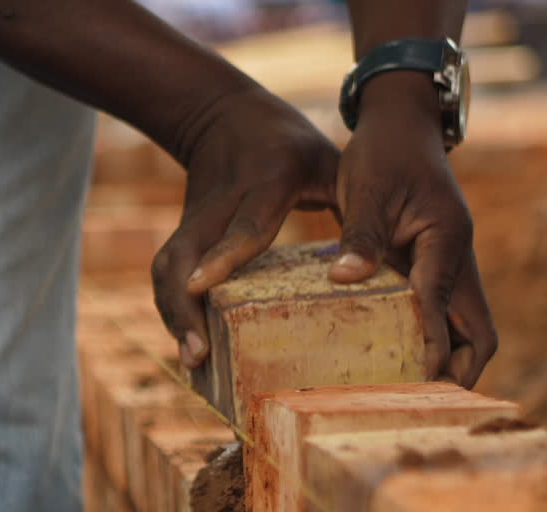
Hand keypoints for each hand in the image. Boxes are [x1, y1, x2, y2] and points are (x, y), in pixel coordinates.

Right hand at [151, 87, 339, 368]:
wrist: (221, 115)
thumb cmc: (292, 145)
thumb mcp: (329, 161)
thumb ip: (354, 208)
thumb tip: (380, 270)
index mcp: (266, 181)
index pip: (244, 224)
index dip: (223, 255)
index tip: (202, 287)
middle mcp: (221, 202)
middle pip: (186, 255)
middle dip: (184, 306)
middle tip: (197, 357)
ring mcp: (194, 218)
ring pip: (167, 267)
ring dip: (174, 315)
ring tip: (192, 362)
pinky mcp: (182, 233)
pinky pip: (166, 276)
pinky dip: (172, 311)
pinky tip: (187, 345)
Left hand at [327, 72, 496, 387]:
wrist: (400, 123)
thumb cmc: (384, 150)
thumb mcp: (366, 189)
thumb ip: (360, 234)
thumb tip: (345, 278)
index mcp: (448, 239)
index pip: (445, 305)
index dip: (433, 344)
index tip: (417, 381)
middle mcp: (457, 258)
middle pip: (478, 331)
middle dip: (458, 370)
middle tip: (423, 404)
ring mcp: (448, 265)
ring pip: (463, 327)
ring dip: (445, 359)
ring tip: (410, 395)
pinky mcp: (430, 267)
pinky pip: (438, 314)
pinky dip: (428, 340)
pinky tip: (396, 360)